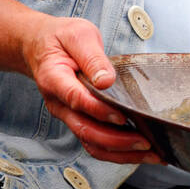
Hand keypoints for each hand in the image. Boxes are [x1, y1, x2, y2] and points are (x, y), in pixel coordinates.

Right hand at [21, 17, 162, 164]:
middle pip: (85, 130)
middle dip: (117, 141)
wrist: (40, 46)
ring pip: (91, 143)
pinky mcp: (78, 120)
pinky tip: (137, 150)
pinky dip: (116, 150)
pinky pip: (95, 142)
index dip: (100, 111)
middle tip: (146, 141)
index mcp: (54, 79)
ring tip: (150, 153)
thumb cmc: (60, 39)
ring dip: (120, 152)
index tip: (123, 116)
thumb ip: (92, 56)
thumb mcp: (77, 35)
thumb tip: (106, 81)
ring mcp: (67, 115)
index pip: (77, 99)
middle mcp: (59, 104)